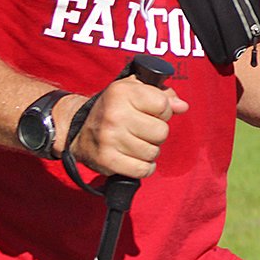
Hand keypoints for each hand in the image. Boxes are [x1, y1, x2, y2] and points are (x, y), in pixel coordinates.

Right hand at [69, 73, 187, 178]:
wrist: (77, 130)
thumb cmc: (114, 108)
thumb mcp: (135, 90)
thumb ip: (163, 94)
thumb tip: (182, 107)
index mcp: (122, 92)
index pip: (164, 106)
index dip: (163, 111)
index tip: (151, 112)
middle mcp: (115, 115)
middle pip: (161, 132)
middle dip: (157, 132)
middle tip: (142, 130)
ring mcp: (109, 139)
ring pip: (153, 152)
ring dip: (149, 150)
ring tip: (136, 142)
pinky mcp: (107, 160)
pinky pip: (143, 170)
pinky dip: (143, 167)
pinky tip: (134, 158)